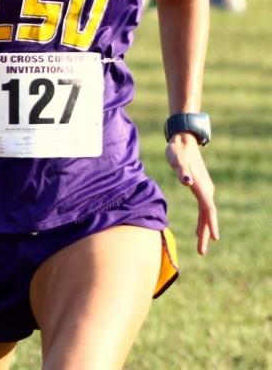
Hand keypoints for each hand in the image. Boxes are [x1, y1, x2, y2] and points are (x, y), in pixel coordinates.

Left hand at [165, 133, 218, 254]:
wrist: (183, 139)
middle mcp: (205, 188)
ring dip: (204, 229)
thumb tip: (187, 183)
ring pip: (206, 213)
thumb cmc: (178, 150)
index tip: (213, 238)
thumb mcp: (177, 159)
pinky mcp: (199, 187)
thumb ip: (181, 171)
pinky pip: (203, 208)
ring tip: (202, 246)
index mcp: (201, 185)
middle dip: (206, 233)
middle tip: (202, 251)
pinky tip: (197, 230)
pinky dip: (202, 220)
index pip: (208, 208)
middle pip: (208, 215)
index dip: (210, 224)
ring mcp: (204, 188)